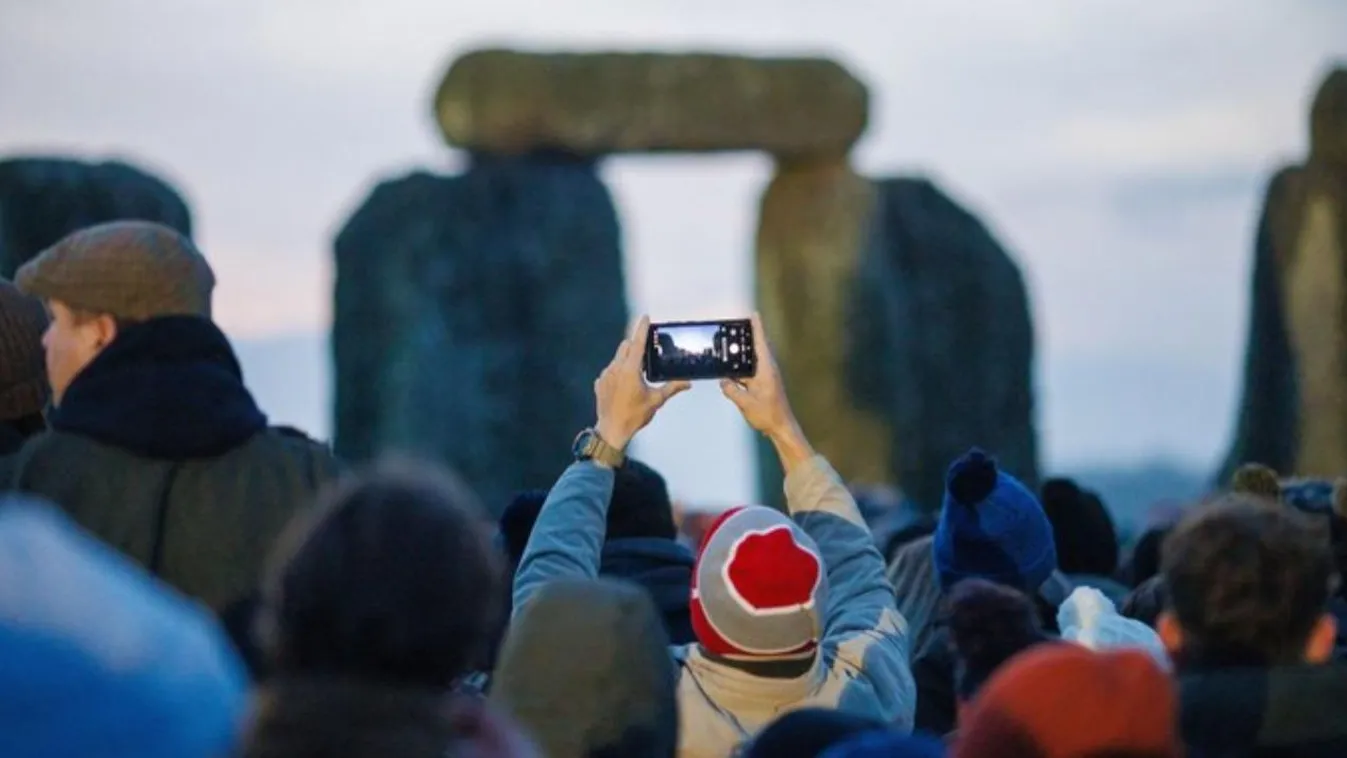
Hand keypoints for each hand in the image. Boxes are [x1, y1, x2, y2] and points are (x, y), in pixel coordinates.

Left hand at [594, 315, 690, 449]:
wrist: (611, 431)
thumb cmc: (634, 416)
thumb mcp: (656, 400)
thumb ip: (672, 388)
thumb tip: (687, 383)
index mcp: (630, 370)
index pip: (637, 343)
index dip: (642, 329)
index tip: (645, 317)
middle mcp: (615, 369)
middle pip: (625, 346)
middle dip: (635, 344)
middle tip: (646, 353)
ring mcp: (605, 375)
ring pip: (617, 358)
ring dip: (627, 360)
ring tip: (637, 375)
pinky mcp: (599, 383)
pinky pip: (610, 371)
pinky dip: (618, 372)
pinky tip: (624, 386)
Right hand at [720, 313, 812, 470]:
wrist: (781, 427)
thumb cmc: (768, 415)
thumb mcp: (745, 403)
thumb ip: (732, 390)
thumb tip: (722, 381)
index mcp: (766, 370)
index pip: (761, 343)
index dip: (756, 327)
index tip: (753, 313)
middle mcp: (767, 370)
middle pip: (755, 348)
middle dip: (746, 337)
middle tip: (734, 327)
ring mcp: (765, 377)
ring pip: (751, 361)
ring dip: (741, 356)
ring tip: (728, 348)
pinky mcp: (762, 385)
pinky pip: (748, 372)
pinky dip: (740, 370)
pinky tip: (729, 372)